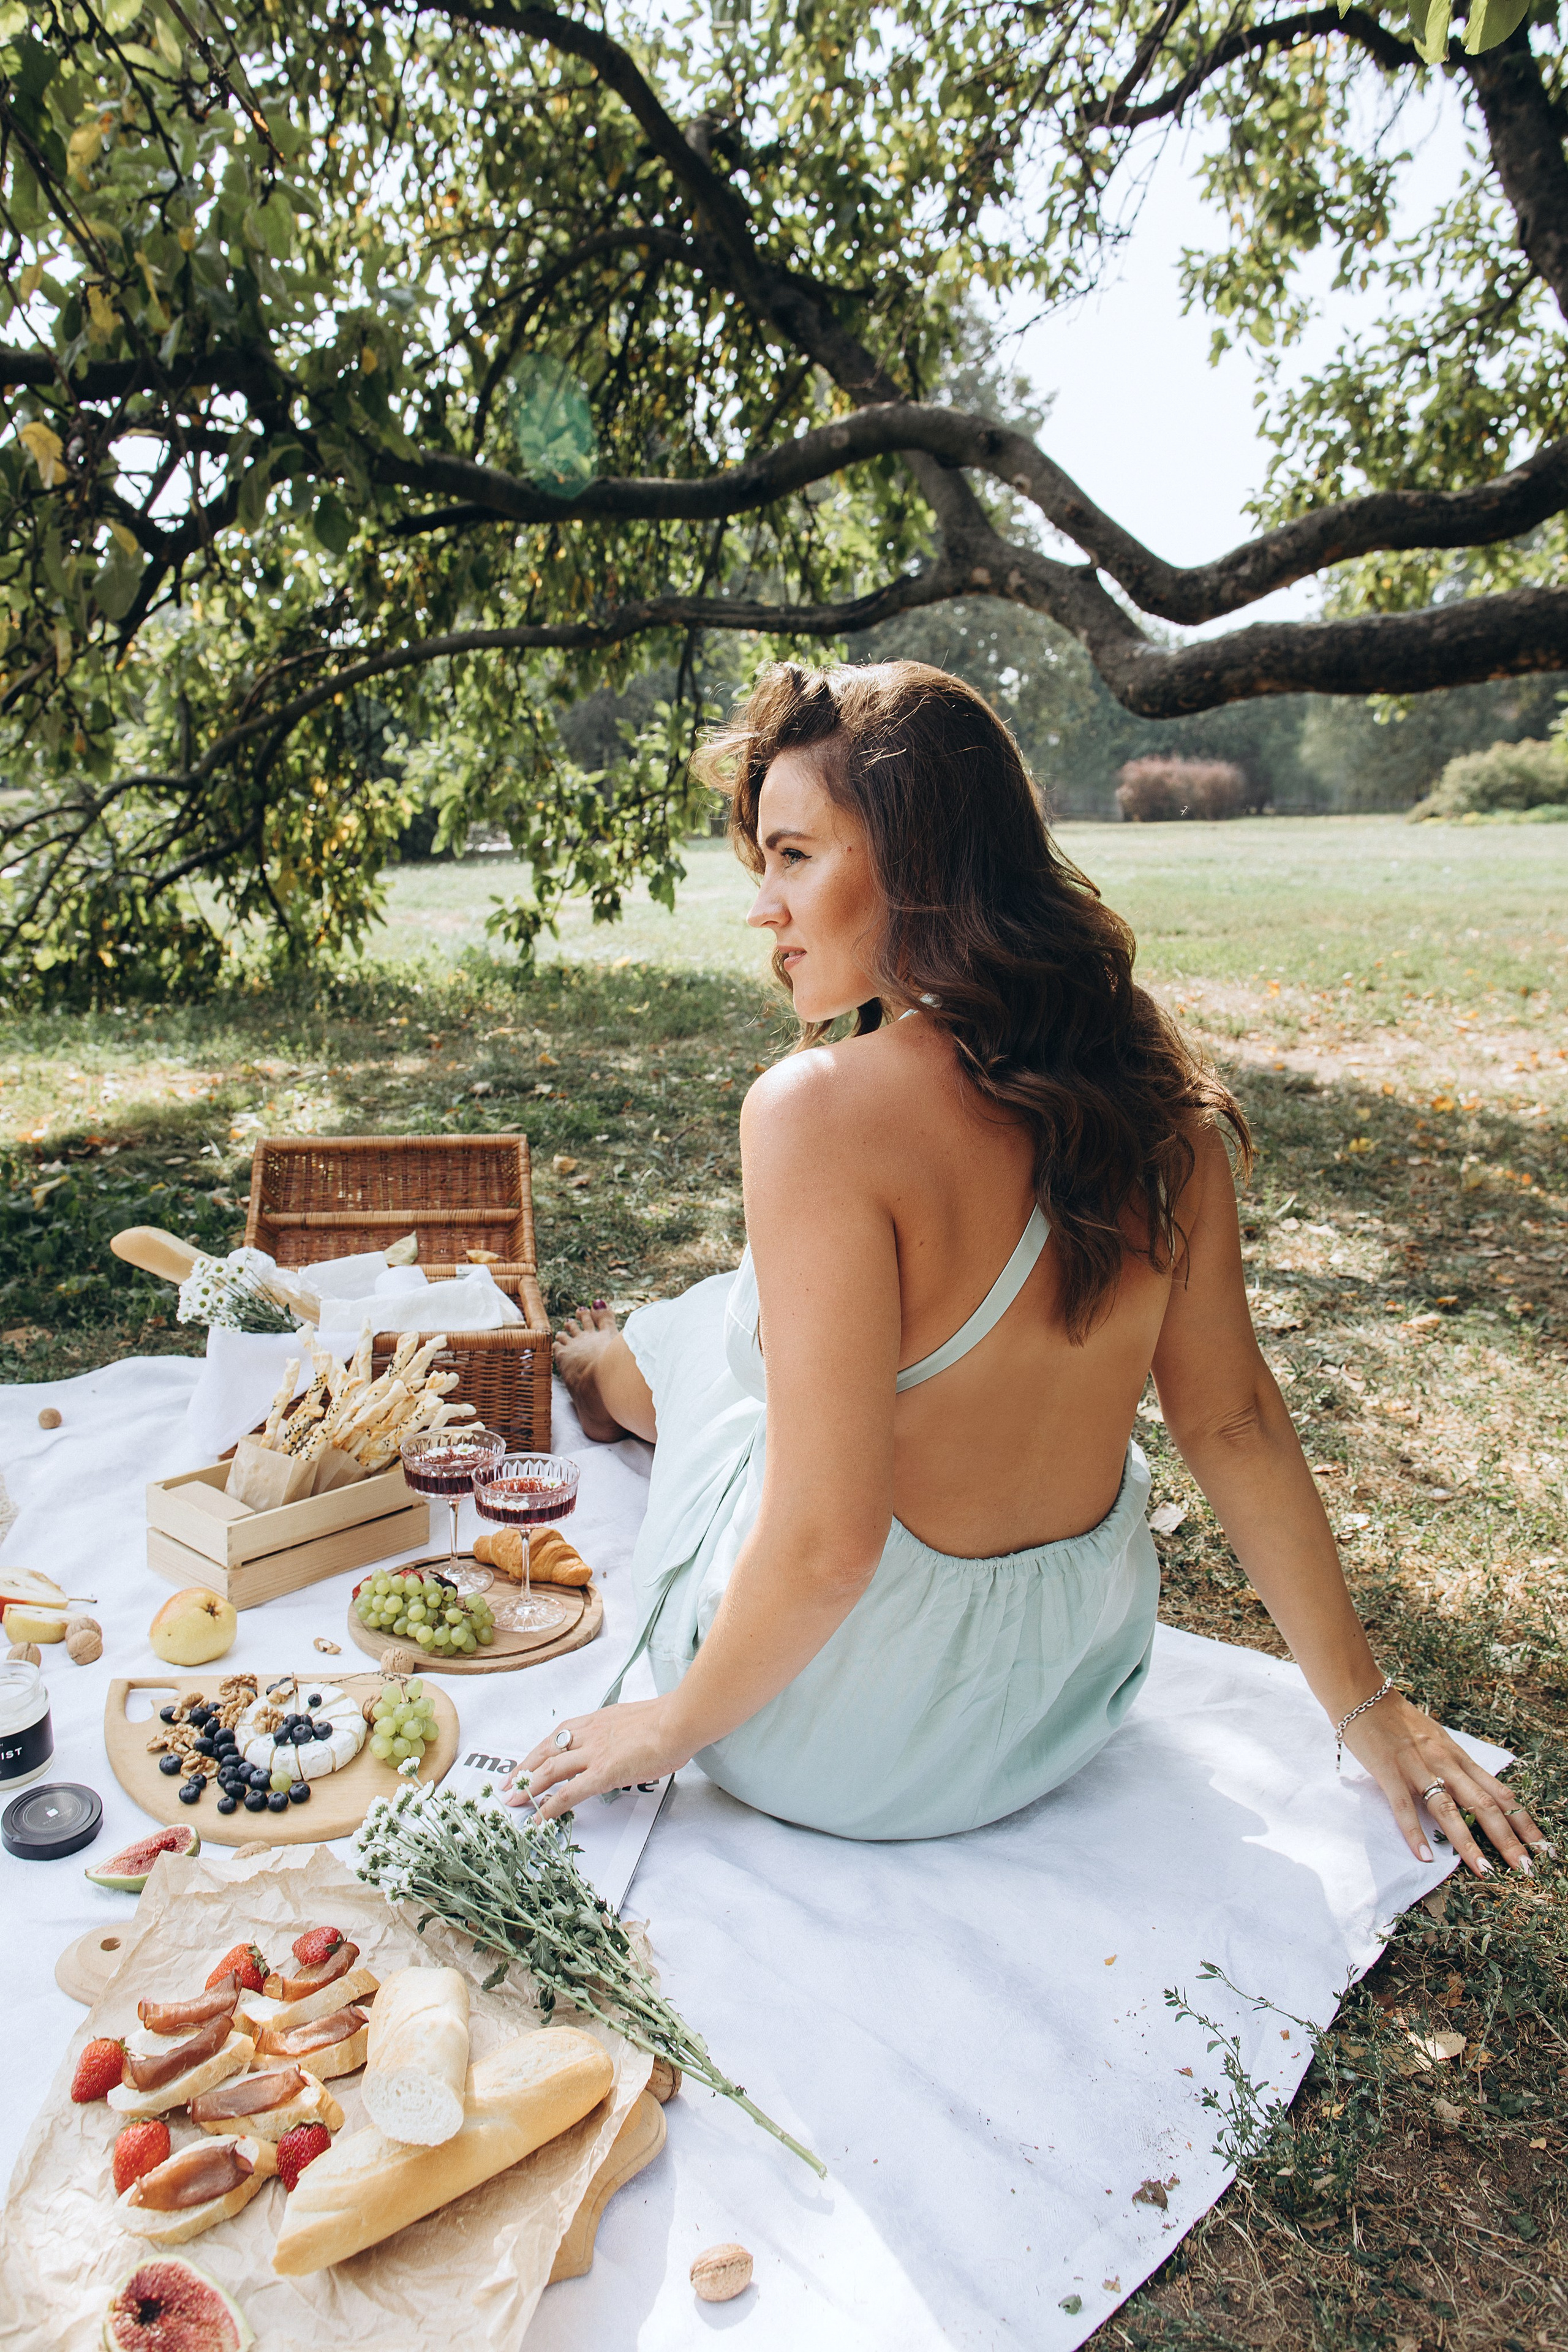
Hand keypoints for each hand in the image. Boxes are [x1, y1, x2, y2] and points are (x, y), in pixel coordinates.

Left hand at [505, 1698, 691, 1819]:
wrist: (680, 1721)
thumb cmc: (670, 1720)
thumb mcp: (638, 1721)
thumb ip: (624, 1732)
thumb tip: (624, 1745)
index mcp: (599, 1720)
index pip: (560, 1735)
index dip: (540, 1750)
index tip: (527, 1761)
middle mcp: (590, 1733)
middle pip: (547, 1750)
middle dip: (524, 1767)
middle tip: (507, 1783)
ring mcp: (594, 1753)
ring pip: (551, 1770)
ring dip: (529, 1785)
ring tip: (513, 1800)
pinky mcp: (602, 1773)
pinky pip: (569, 1792)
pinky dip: (549, 1806)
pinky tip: (537, 1817)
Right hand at [1344, 1691, 1552, 1875]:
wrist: (1364, 1696)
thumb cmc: (1400, 1720)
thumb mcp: (1438, 1740)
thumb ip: (1456, 1766)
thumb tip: (1478, 1792)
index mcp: (1459, 1758)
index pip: (1499, 1793)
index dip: (1522, 1820)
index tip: (1541, 1846)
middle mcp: (1445, 1763)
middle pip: (1483, 1805)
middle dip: (1507, 1839)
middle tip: (1526, 1868)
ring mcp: (1417, 1768)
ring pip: (1448, 1809)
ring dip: (1469, 1842)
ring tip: (1485, 1871)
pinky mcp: (1390, 1772)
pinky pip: (1405, 1807)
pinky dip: (1415, 1832)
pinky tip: (1424, 1855)